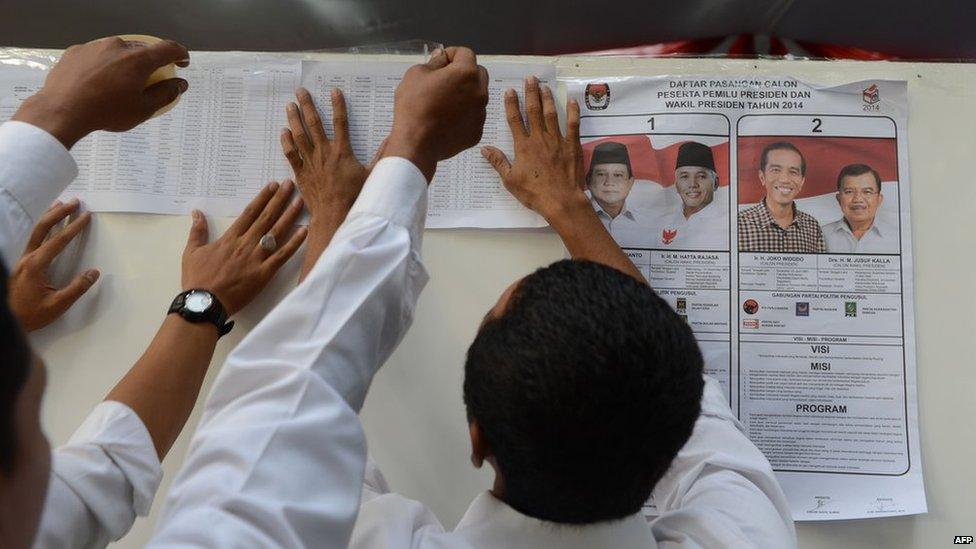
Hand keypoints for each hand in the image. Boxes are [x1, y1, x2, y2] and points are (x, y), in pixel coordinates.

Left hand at [9, 199, 99, 330]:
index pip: (57, 241)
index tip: (86, 217)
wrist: (7, 321)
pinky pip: (29, 238)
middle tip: (74, 202)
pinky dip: (39, 227)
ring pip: (33, 231)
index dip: (73, 227)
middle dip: (59, 213)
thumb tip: (94, 272)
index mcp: (35, 265)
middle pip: (42, 228)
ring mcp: (19, 259)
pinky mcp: (18, 263)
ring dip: (47, 216)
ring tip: (59, 204)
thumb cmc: (30, 315)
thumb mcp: (57, 305)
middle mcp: (25, 258)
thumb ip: (76, 288)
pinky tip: (44, 225)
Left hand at [12, 37, 189, 147]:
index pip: (168, 49)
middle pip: (142, 50)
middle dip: (149, 64)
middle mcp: (118, 47)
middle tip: (147, 82)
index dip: (179, 54)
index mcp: (138, 60)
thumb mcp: (143, 109)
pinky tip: (98, 84)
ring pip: (118, 51)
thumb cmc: (103, 112)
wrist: (62, 111)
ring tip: (118, 87)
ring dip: (124, 64)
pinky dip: (103, 66)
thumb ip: (166, 94)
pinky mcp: (77, 51)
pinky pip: (97, 55)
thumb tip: (179, 85)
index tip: (182, 60)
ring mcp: (95, 47)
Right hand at [181, 181, 306, 315]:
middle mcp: (246, 244)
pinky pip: (282, 256)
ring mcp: (256, 258)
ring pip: (276, 232)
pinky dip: (294, 244)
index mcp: (230, 238)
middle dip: (279, 199)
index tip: (273, 186)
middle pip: (266, 217)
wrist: (204, 303)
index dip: (263, 198)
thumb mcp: (192, 252)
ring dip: (290, 216)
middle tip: (290, 185)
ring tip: (300, 201)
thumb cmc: (197, 279)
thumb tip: (197, 212)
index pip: (250, 212)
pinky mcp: (265, 273)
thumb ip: (197, 231)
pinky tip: (305, 231)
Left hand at [281, 87, 374, 280]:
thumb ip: (382, 156)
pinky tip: (284, 131)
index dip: (337, 105)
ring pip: (299, 135)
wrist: (334, 216)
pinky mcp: (301, 174)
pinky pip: (291, 154)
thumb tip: (394, 140)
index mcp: (342, 152)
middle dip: (307, 105)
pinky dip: (287, 142)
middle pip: (314, 123)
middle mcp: (324, 153)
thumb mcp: (373, 176)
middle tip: (301, 91)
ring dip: (294, 118)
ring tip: (289, 105)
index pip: (340, 122)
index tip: (334, 91)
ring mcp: (311, 163)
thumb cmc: (355, 198)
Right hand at [383, 46, 488, 180]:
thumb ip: (434, 62)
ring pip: (477, 95)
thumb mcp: (416, 74)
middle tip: (444, 80)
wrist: (416, 143)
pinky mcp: (477, 131)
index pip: (465, 53)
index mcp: (466, 73)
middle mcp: (480, 92)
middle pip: (477, 73)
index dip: (451, 54)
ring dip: (465, 94)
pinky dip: (464, 114)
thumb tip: (441, 57)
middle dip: (463, 72)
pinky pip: (474, 116)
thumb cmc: (414, 107)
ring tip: (443, 102)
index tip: (441, 61)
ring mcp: (480, 113)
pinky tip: (446, 118)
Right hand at [483, 78, 645, 282]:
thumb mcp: (510, 180)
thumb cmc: (534, 193)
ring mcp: (557, 140)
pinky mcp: (572, 145)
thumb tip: (484, 148)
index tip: (510, 91)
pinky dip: (572, 111)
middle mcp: (539, 138)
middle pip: (534, 111)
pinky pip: (573, 124)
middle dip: (531, 93)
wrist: (561, 200)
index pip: (515, 120)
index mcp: (523, 146)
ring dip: (547, 98)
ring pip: (551, 114)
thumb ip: (498, 162)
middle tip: (530, 78)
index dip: (512, 104)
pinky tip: (571, 100)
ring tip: (544, 86)